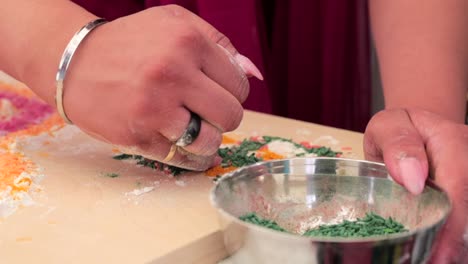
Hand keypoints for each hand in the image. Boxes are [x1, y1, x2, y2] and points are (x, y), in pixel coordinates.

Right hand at [61, 5, 261, 169]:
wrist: (73, 62)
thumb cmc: (131, 42)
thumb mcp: (174, 23)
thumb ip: (220, 43)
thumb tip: (255, 75)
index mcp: (188, 42)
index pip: (240, 84)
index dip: (233, 92)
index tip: (218, 92)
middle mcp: (173, 74)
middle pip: (231, 116)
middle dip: (224, 118)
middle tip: (208, 112)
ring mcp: (154, 108)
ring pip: (210, 142)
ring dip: (208, 140)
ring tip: (194, 129)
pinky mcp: (139, 135)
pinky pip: (182, 158)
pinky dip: (189, 156)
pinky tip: (183, 144)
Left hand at [364, 108, 467, 262]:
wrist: (417, 130)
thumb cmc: (398, 129)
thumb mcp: (388, 126)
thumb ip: (398, 144)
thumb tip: (413, 179)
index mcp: (456, 144)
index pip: (461, 189)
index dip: (452, 228)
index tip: (437, 256)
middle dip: (454, 244)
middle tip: (429, 262)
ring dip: (454, 244)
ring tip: (429, 258)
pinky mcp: (467, 193)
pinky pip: (464, 218)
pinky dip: (452, 238)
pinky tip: (437, 252)